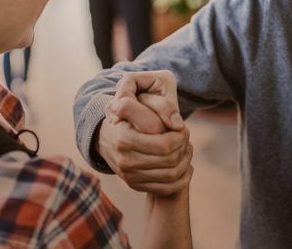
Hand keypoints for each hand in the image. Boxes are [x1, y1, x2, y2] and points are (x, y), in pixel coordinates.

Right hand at [97, 71, 191, 194]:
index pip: (166, 144)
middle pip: (171, 160)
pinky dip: (182, 178)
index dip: (181, 135)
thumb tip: (178, 124)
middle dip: (184, 147)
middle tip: (185, 137)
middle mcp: (125, 160)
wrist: (105, 137)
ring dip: (186, 161)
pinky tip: (185, 166)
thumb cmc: (127, 115)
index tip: (182, 126)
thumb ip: (159, 107)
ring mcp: (129, 176)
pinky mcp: (134, 185)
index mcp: (125, 139)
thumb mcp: (137, 102)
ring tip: (186, 148)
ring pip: (172, 174)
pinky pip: (167, 188)